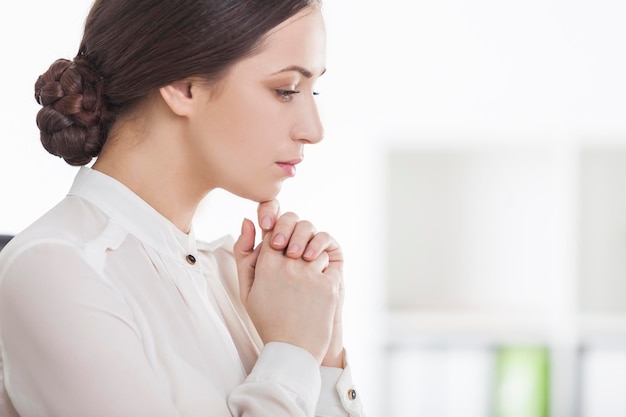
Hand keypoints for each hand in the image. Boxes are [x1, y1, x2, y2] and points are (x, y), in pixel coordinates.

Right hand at [234, 210, 344, 364]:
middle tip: (297, 253)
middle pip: (299, 229)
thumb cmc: (267, 319)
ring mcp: (310, 275)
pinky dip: (325, 270)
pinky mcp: (329, 285)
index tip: (283, 244)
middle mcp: (288, 266)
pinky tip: (316, 287)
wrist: (292, 351)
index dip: (281, 232)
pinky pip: (329, 262)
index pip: (275, 228)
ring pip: (316, 246)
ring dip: (313, 256)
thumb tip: (248, 221)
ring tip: (306, 275)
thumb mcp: (247, 288)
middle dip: (299, 236)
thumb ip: (244, 252)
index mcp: (266, 264)